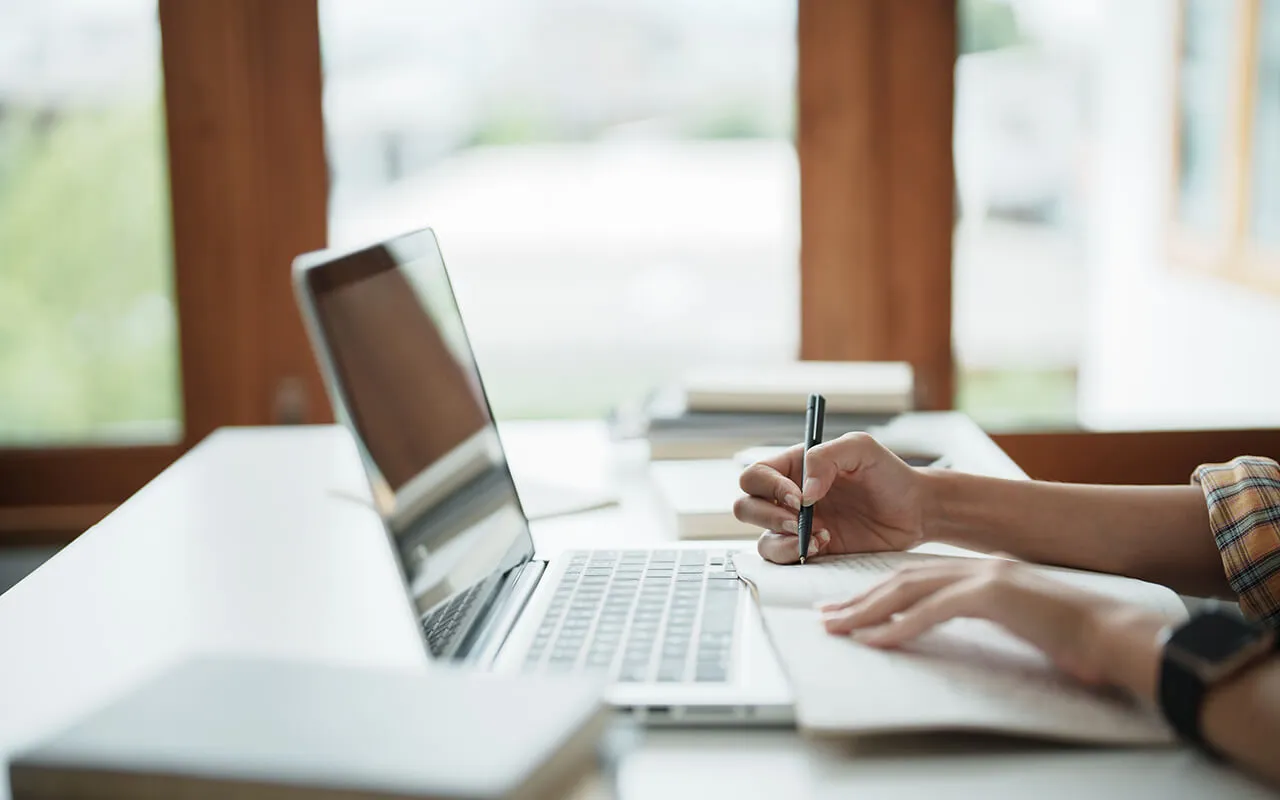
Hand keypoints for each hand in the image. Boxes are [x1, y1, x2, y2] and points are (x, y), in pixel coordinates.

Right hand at [735, 432, 930, 563]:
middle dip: (768, 516)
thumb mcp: (861, 449)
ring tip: (821, 536)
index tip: (799, 497)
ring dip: (782, 540)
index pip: (756, 475)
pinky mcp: (808, 550)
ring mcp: (795, 526)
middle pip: (746, 507)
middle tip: (800, 521)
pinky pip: (782, 558)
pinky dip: (796, 555)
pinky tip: (825, 544)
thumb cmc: (887, 473)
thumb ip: (827, 457)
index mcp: (792, 467)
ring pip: (760, 538)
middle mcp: (787, 497)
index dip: (768, 487)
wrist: (914, 510)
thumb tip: (804, 491)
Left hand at [819, 559, 1166, 694]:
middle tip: (826, 619)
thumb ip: (982, 618)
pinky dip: (900, 627)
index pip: (916, 579)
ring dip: (868, 612)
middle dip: (859, 600)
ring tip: (839, 630)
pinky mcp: (993, 596)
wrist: (1114, 635)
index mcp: (983, 571)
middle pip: (902, 581)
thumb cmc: (1073, 638)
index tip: (847, 611)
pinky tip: (877, 641)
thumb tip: (943, 631)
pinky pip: (933, 611)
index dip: (877, 594)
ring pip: (909, 591)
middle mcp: (978, 567)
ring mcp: (986, 577)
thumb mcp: (1017, 624)